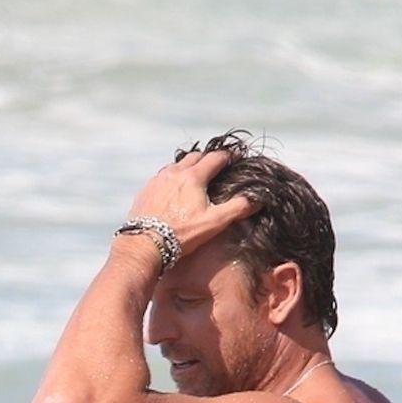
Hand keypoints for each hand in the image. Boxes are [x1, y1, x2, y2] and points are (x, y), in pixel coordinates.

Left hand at [122, 149, 259, 259]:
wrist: (144, 246)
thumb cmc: (181, 235)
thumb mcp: (214, 222)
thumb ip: (237, 208)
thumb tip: (257, 199)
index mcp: (193, 176)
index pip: (216, 158)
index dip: (228, 157)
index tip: (235, 158)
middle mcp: (174, 173)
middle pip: (195, 157)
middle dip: (207, 159)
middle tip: (215, 165)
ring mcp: (157, 180)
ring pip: (175, 165)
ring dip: (187, 167)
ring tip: (194, 176)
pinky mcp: (145, 191)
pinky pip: (160, 177)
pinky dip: (170, 178)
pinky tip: (172, 190)